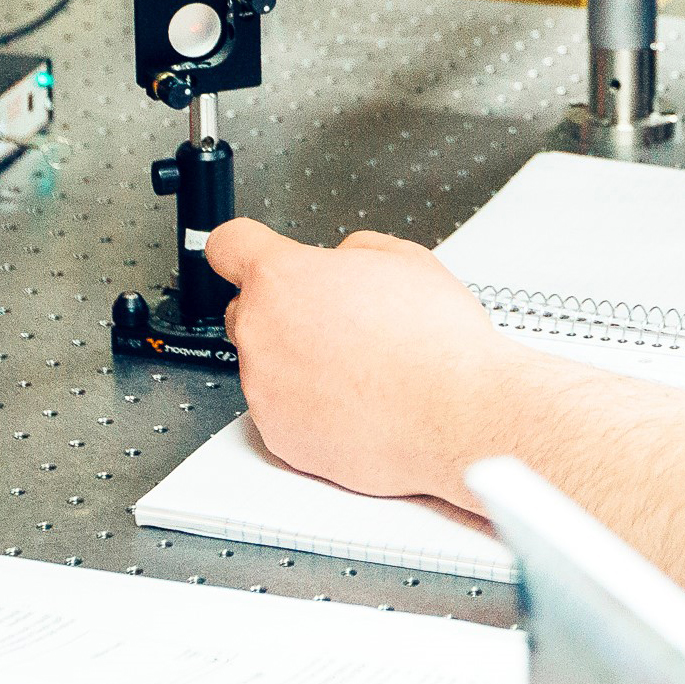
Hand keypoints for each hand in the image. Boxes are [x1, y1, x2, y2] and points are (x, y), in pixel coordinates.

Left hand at [206, 219, 516, 506]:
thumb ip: (353, 249)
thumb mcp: (404, 258)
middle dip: (282, 312)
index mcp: (282, 278)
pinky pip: (284, 413)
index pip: (228, 245)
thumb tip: (345, 258)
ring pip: (268, 367)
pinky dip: (310, 409)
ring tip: (360, 370)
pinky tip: (357, 403)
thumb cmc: (436, 343)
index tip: (248, 253)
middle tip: (337, 323)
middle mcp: (261, 333)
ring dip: (300, 364)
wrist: (456, 415)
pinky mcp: (280, 437)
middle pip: (246, 311)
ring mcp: (265, 390)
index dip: (244, 247)